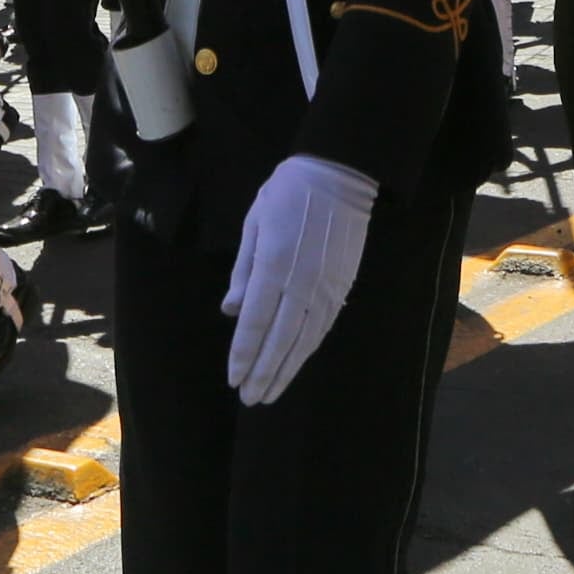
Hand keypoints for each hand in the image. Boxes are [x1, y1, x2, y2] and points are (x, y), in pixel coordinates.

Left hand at [221, 151, 376, 405]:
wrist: (340, 175)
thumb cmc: (287, 192)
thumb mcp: (254, 222)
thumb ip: (243, 270)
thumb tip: (232, 312)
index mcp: (273, 266)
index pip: (255, 323)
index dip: (244, 354)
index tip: (233, 379)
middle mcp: (300, 284)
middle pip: (279, 340)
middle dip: (263, 373)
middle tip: (249, 398)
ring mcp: (325, 288)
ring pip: (304, 341)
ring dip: (286, 370)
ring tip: (270, 394)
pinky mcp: (342, 288)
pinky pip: (322, 328)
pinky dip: (307, 351)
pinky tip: (296, 364)